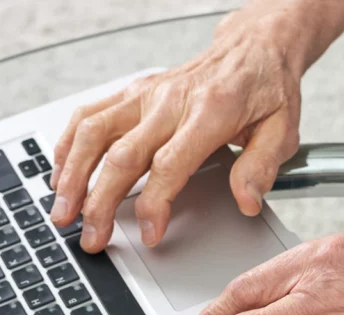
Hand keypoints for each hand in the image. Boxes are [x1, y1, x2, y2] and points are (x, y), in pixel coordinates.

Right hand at [49, 0, 343, 252]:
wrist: (253, 47)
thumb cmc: (267, 89)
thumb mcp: (283, 130)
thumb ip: (261, 167)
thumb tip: (246, 203)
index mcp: (210, 112)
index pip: (170, 164)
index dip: (155, 203)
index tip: (149, 234)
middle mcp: (171, 101)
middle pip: (123, 155)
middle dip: (101, 202)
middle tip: (93, 239)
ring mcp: (147, 94)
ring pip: (94, 132)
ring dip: (72, 175)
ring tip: (62, 212)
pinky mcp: (134, 92)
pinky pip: (90, 115)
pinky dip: (68, 144)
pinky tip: (60, 172)